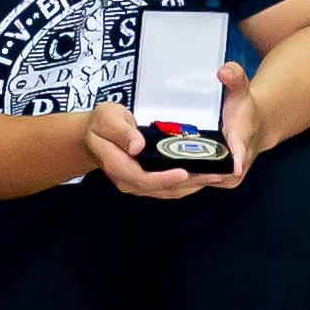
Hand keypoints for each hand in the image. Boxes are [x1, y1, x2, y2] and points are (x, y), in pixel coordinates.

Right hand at [79, 96, 237, 197]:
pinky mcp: (146, 181)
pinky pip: (169, 187)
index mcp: (117, 165)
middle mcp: (128, 180)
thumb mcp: (107, 118)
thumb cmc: (101, 124)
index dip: (164, 179)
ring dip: (192, 185)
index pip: (142, 178)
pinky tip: (203, 176)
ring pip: (168, 191)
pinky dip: (187, 183)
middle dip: (189, 183)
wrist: (93, 136)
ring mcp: (137, 183)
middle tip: (214, 174)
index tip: (184, 172)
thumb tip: (136, 146)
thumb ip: (121, 131)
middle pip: (161, 189)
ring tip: (215, 176)